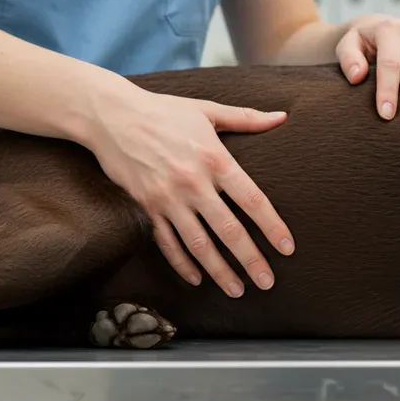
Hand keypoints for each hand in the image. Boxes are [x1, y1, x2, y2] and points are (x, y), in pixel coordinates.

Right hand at [82, 81, 293, 297]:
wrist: (112, 116)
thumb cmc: (163, 110)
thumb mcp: (207, 111)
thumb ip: (247, 118)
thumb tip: (282, 116)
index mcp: (214, 159)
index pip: (252, 199)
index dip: (272, 226)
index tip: (287, 248)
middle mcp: (193, 183)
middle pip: (228, 230)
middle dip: (250, 260)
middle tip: (267, 282)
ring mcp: (168, 198)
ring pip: (198, 244)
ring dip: (219, 271)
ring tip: (237, 290)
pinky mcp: (147, 207)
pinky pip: (167, 242)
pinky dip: (182, 264)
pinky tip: (197, 279)